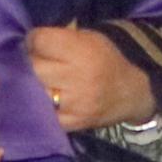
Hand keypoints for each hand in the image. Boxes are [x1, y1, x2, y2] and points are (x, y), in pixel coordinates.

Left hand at [26, 23, 149, 130]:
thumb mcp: (90, 38)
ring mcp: (74, 103)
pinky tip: (45, 98)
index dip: (34, 39)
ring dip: (32, 85)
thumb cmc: (107, 58)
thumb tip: (28, 41)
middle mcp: (77, 77)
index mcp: (82, 51)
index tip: (36, 42)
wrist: (134, 91)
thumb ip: (60, 38)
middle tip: (35, 61)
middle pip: (33, 67)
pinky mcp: (72, 123)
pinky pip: (43, 113)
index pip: (40, 41)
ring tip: (39, 80)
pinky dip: (40, 105)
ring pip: (34, 91)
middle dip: (30, 62)